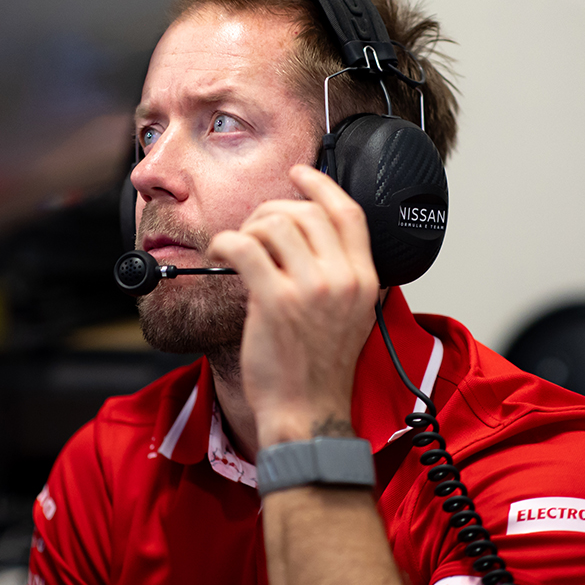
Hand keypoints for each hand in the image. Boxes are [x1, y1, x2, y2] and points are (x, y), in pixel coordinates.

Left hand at [207, 165, 379, 446]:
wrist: (308, 411)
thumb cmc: (321, 368)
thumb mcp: (351, 316)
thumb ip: (342, 275)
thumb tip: (311, 238)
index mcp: (364, 278)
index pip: (348, 213)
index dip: (321, 185)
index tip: (301, 173)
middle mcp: (342, 278)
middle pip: (305, 212)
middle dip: (272, 210)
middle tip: (255, 226)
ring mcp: (310, 289)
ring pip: (273, 224)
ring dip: (248, 228)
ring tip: (238, 247)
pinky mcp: (275, 301)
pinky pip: (244, 247)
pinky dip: (225, 242)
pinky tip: (220, 252)